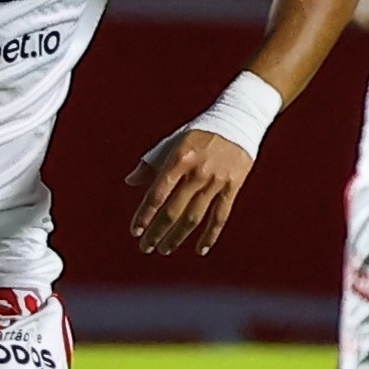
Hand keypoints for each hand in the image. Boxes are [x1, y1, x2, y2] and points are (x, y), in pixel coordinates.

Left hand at [127, 127, 252, 257]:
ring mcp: (216, 181)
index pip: (156, 194)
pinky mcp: (234, 186)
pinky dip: (210, 234)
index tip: (135, 231)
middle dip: (157, 232)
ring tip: (164, 249)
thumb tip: (130, 181)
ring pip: (194, 217)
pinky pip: (220, 216)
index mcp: (178, 159)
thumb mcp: (172, 142)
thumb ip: (150, 163)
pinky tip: (200, 249)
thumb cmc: (199, 132)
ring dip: (177, 236)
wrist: (238, 119)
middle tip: (145, 247)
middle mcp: (197, 172)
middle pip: (173, 210)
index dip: (144, 215)